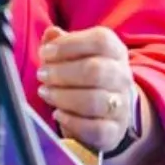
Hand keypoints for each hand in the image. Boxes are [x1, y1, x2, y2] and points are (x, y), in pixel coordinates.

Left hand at [36, 25, 133, 154]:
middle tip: (41, 75)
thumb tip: (51, 33)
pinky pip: (97, 129)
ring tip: (45, 92)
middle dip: (62, 73)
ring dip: (63, 96)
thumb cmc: (83, 72)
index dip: (68, 45)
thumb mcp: (73, 53)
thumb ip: (60, 42)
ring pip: (95, 101)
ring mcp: (122, 105)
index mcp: (115, 50)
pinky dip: (73, 122)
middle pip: (95, 71)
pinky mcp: (115, 130)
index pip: (100, 41)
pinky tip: (58, 114)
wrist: (107, 107)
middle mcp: (123, 76)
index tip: (45, 52)